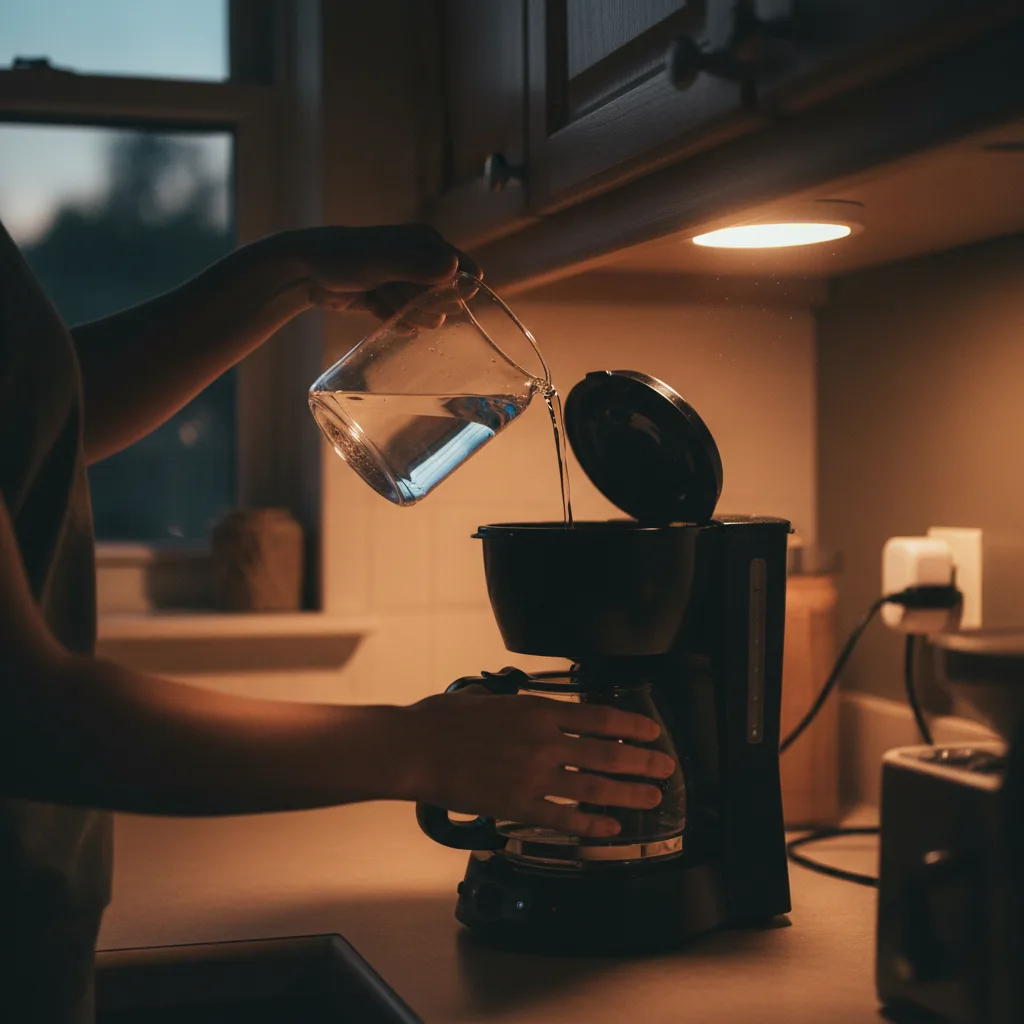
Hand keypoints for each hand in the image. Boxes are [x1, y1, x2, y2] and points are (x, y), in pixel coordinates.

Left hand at [273, 223, 480, 319]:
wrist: (306, 271)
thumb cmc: (343, 257)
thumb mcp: (381, 260)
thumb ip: (417, 265)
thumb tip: (454, 267)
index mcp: (427, 243)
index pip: (462, 271)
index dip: (455, 289)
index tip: (436, 299)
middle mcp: (422, 262)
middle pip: (444, 297)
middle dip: (420, 302)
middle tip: (391, 290)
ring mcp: (407, 284)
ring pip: (425, 313)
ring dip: (402, 311)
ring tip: (379, 297)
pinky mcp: (392, 301)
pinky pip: (407, 320)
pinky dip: (393, 320)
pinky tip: (380, 312)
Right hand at [397, 688, 676, 837]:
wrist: (415, 748)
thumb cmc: (443, 720)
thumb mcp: (486, 698)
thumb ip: (512, 703)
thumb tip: (521, 703)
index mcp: (537, 711)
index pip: (598, 718)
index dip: (631, 726)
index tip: (651, 732)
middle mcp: (543, 743)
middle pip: (606, 754)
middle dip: (642, 762)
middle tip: (665, 767)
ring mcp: (533, 776)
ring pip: (593, 787)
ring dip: (628, 793)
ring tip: (652, 798)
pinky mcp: (517, 805)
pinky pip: (563, 818)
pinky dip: (591, 824)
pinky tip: (610, 826)